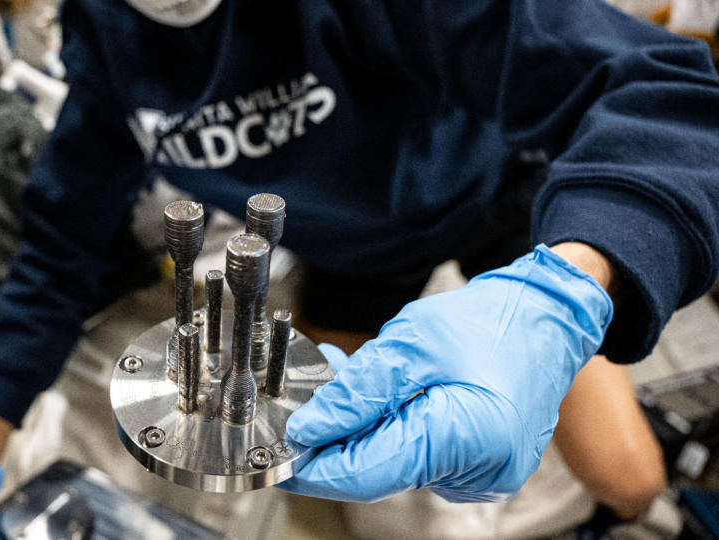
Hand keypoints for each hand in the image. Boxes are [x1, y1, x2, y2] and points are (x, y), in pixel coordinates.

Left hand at [279, 244, 612, 502]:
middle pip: (378, 469)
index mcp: (465, 440)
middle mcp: (478, 472)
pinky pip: (418, 453)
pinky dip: (392, 425)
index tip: (277, 450)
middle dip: (336, 437)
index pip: (366, 472)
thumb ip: (357, 394)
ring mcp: (482, 474)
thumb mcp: (411, 345)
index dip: (314, 464)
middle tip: (305, 400)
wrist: (548, 316)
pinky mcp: (479, 466)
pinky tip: (384, 393)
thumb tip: (309, 430)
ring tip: (349, 378)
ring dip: (363, 426)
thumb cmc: (492, 321)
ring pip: (394, 461)